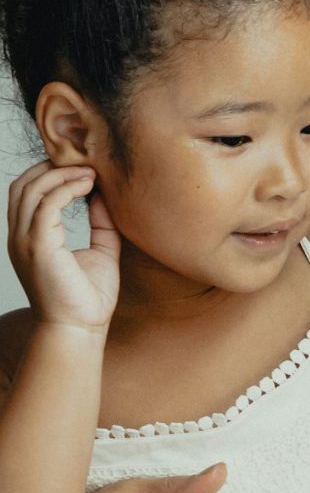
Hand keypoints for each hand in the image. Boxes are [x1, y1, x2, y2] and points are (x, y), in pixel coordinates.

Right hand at [7, 162, 118, 333]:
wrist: (80, 329)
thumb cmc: (89, 297)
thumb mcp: (101, 251)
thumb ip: (101, 223)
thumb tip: (106, 196)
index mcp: (30, 237)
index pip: (28, 193)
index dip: (50, 174)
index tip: (82, 167)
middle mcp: (20, 236)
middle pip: (23, 185)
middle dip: (52, 167)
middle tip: (85, 162)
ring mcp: (25, 241)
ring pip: (32, 190)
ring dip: (61, 174)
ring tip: (91, 171)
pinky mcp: (38, 246)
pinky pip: (46, 205)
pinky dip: (66, 188)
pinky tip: (88, 185)